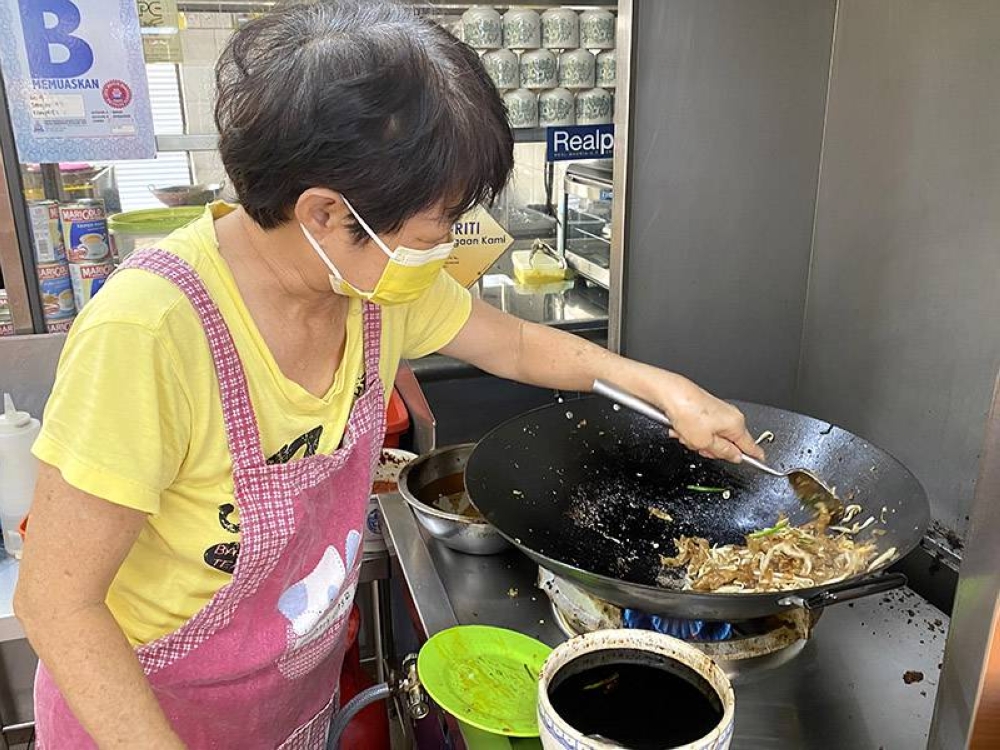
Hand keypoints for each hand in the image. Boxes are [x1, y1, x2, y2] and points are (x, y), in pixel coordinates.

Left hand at [646, 371, 764, 463]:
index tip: (761, 461)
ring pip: (711, 437)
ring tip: (686, 434)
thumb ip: (723, 452)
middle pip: (727, 444)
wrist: (671, 393)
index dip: (754, 456)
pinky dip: (690, 431)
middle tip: (698, 446)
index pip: (751, 445)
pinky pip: (701, 428)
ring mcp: (718, 411)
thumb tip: (736, 457)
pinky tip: (681, 428)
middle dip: (711, 449)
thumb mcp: (705, 442)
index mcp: (736, 424)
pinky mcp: (705, 409)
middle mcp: (730, 416)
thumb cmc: (688, 413)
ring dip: (696, 440)